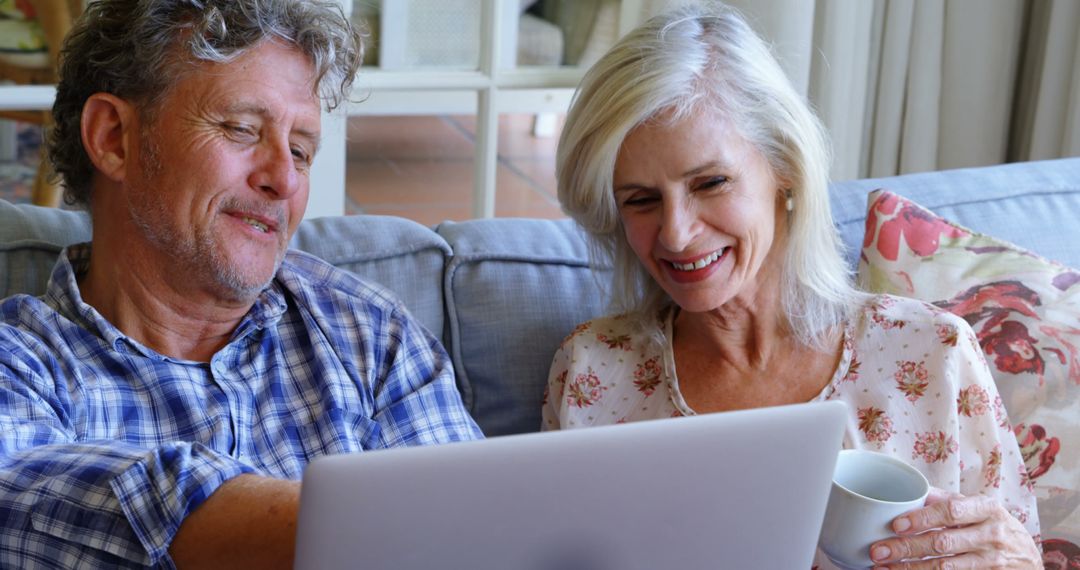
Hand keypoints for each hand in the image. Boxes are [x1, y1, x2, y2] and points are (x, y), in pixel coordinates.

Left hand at [868, 487, 1039, 568]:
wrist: (1028, 557)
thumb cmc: (993, 525)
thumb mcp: (978, 507)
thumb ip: (946, 499)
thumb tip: (911, 489)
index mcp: (987, 509)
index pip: (951, 512)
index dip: (922, 518)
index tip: (896, 524)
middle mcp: (991, 535)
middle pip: (943, 543)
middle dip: (906, 548)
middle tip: (878, 551)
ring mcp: (991, 562)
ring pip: (945, 568)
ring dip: (910, 569)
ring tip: (883, 568)